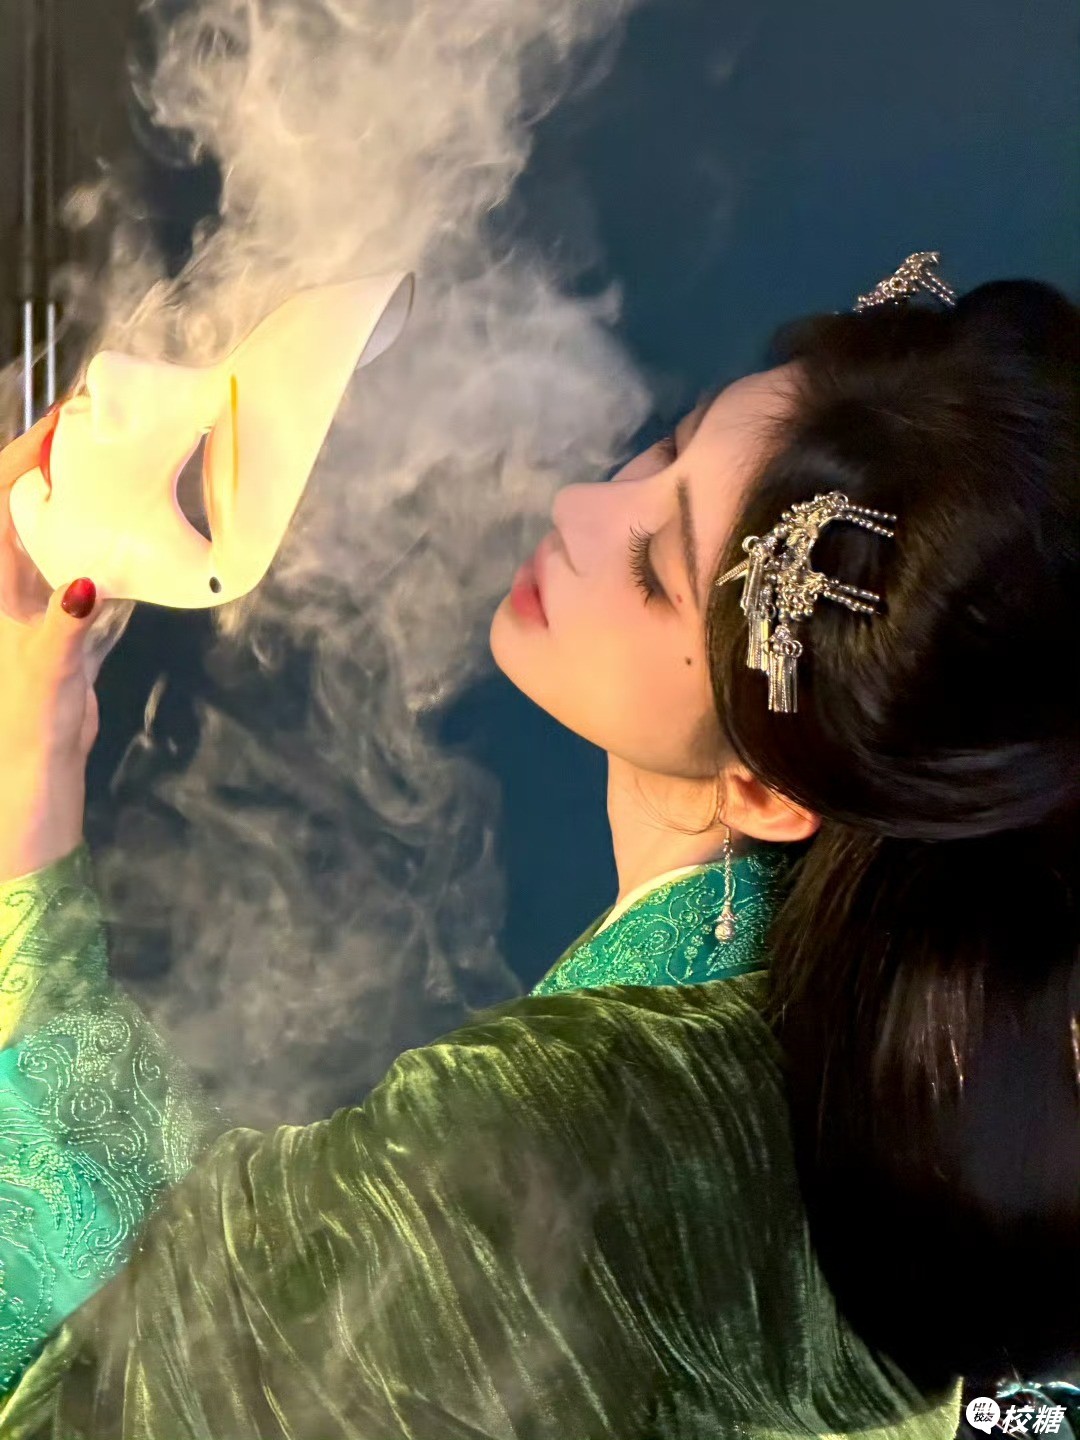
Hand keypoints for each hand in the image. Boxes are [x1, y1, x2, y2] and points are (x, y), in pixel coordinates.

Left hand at [0, 409, 100, 878]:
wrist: (32, 789)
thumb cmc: (19, 728)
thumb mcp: (40, 674)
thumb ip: (62, 627)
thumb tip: (86, 582)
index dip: (24, 457)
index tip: (66, 422)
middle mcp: (5, 586)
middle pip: (23, 509)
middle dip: (56, 468)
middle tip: (106, 432)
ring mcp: (32, 608)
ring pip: (54, 539)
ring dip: (83, 507)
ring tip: (127, 471)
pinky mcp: (61, 634)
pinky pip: (82, 577)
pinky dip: (106, 555)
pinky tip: (137, 543)